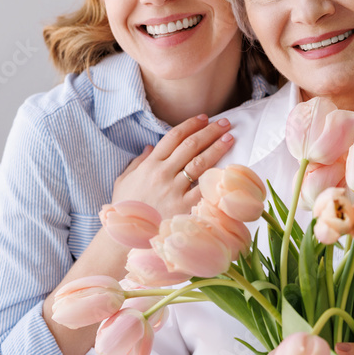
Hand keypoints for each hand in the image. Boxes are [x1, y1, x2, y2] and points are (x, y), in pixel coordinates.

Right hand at [112, 114, 234, 218]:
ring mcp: (174, 190)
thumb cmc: (126, 208)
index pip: (173, 137)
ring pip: (200, 162)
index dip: (191, 124)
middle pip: (191, 145)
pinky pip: (204, 188)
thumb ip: (137, 162)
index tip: (204, 118)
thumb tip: (150, 147)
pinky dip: (216, 177)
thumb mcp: (124, 180)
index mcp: (149, 165)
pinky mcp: (184, 207)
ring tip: (229, 138)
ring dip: (217, 147)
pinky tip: (227, 168)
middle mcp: (163, 174)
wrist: (125, 236)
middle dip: (209, 131)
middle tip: (225, 123)